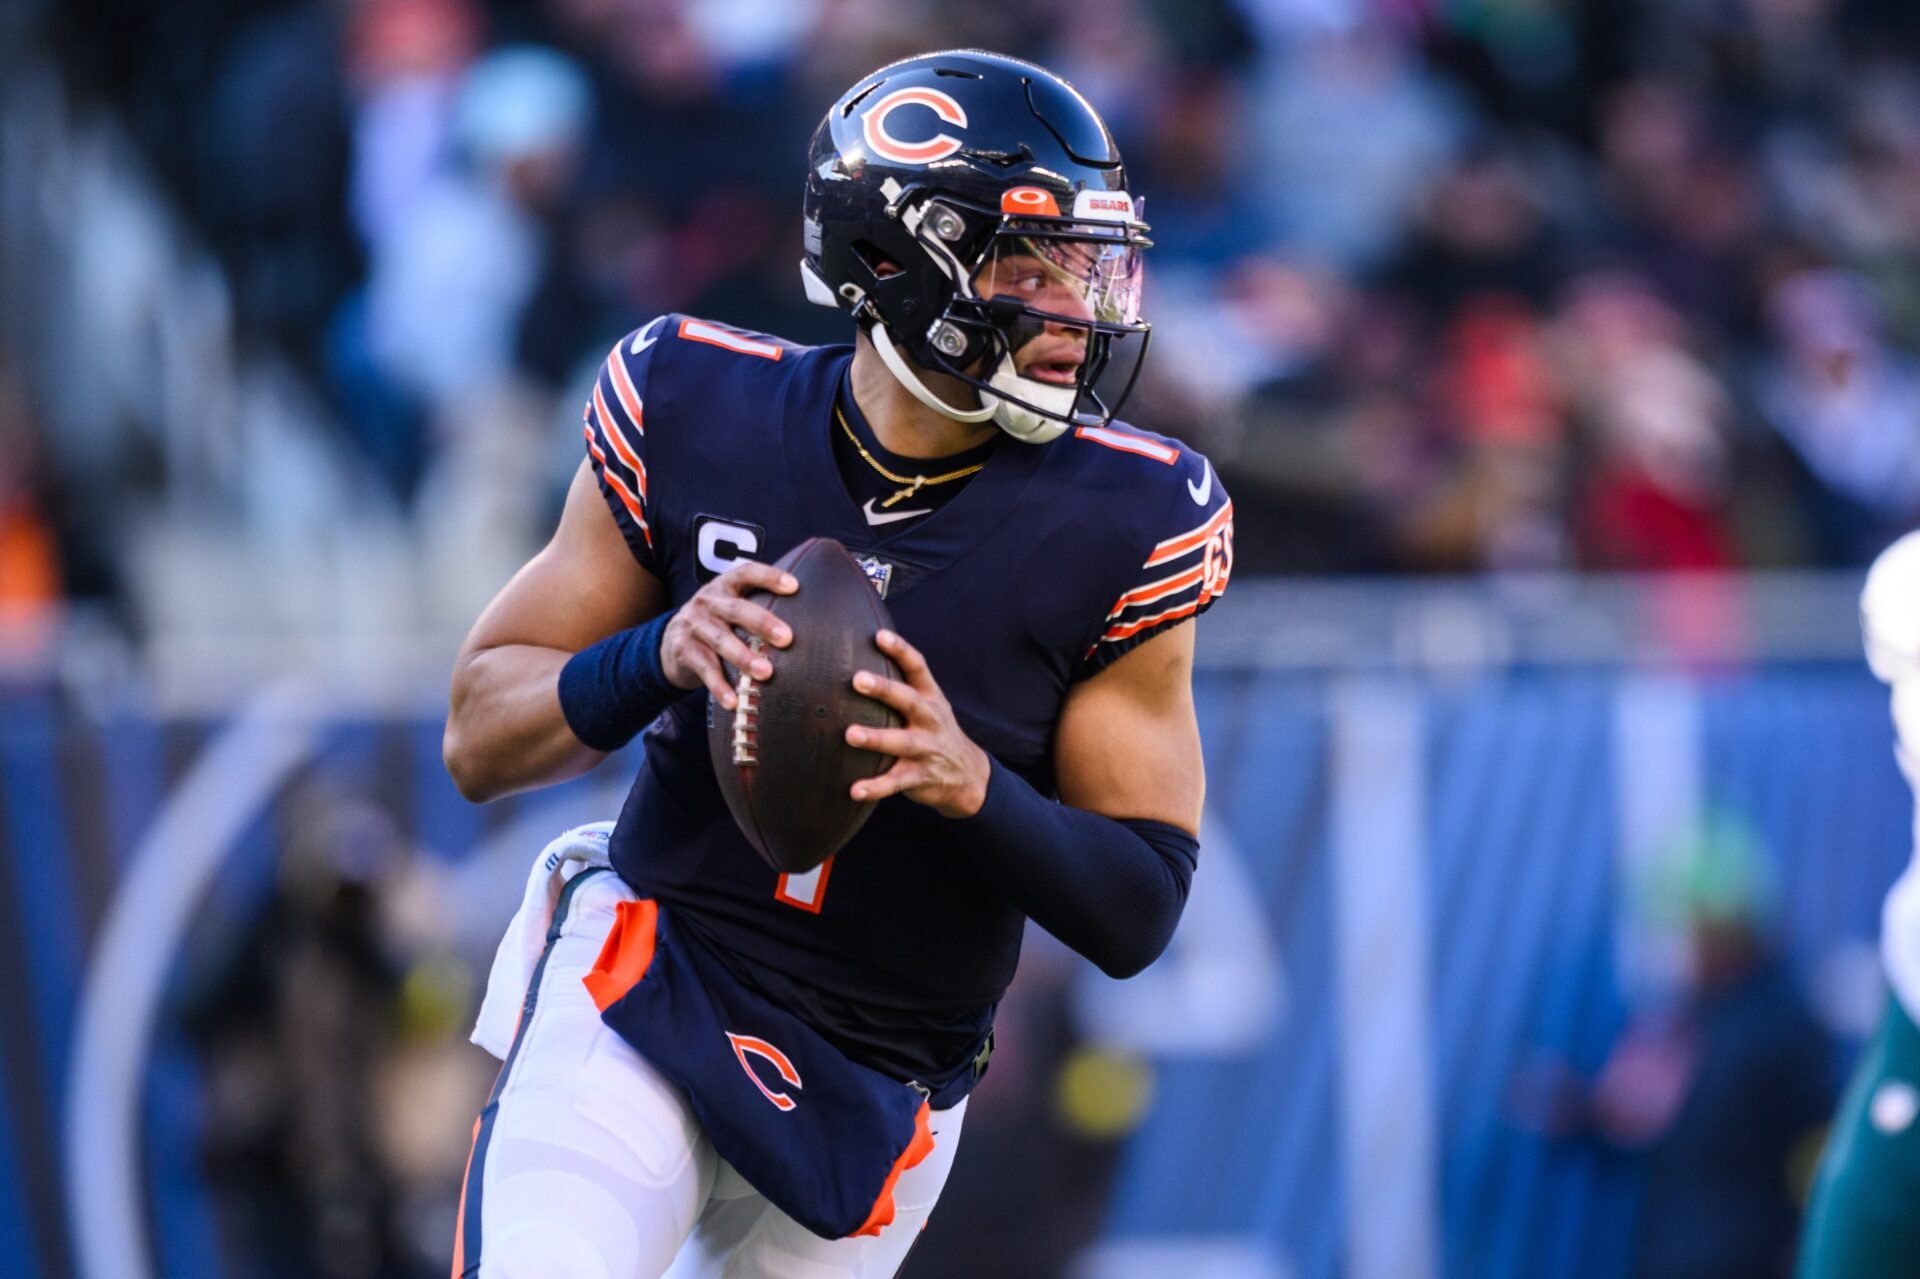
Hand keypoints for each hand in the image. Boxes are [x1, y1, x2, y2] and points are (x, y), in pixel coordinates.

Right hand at [660, 563, 796, 709]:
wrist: (670, 642)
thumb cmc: (718, 624)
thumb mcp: (732, 608)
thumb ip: (760, 608)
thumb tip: (813, 625)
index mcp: (726, 586)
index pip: (747, 573)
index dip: (769, 577)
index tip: (794, 587)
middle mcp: (708, 601)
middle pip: (736, 609)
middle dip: (762, 623)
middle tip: (787, 638)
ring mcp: (693, 625)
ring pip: (721, 640)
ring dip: (744, 657)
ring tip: (766, 673)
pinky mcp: (683, 650)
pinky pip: (704, 669)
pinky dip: (719, 686)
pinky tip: (734, 701)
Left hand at [846, 630, 990, 818]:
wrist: (968, 775)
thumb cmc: (933, 730)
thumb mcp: (928, 704)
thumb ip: (900, 685)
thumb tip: (857, 653)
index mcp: (930, 697)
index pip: (918, 667)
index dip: (900, 650)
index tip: (879, 635)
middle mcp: (930, 720)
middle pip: (908, 700)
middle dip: (884, 689)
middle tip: (857, 679)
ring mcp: (926, 749)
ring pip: (901, 743)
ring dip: (876, 739)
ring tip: (850, 735)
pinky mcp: (920, 777)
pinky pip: (896, 782)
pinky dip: (875, 787)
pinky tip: (854, 790)